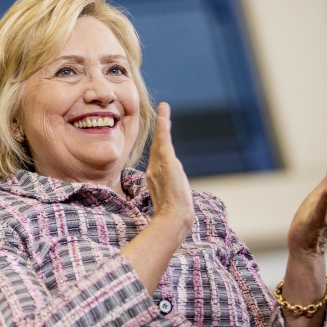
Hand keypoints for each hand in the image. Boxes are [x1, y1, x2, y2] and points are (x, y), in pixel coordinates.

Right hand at [145, 103, 194, 234]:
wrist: (172, 217)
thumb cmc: (172, 215)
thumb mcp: (169, 204)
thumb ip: (168, 197)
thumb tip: (170, 202)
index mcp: (155, 178)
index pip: (157, 158)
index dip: (158, 145)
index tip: (160, 134)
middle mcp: (154, 169)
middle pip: (157, 145)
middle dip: (160, 128)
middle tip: (163, 111)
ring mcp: (159, 164)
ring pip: (160, 140)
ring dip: (163, 123)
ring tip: (164, 109)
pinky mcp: (165, 160)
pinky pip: (163, 140)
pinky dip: (163, 126)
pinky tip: (164, 115)